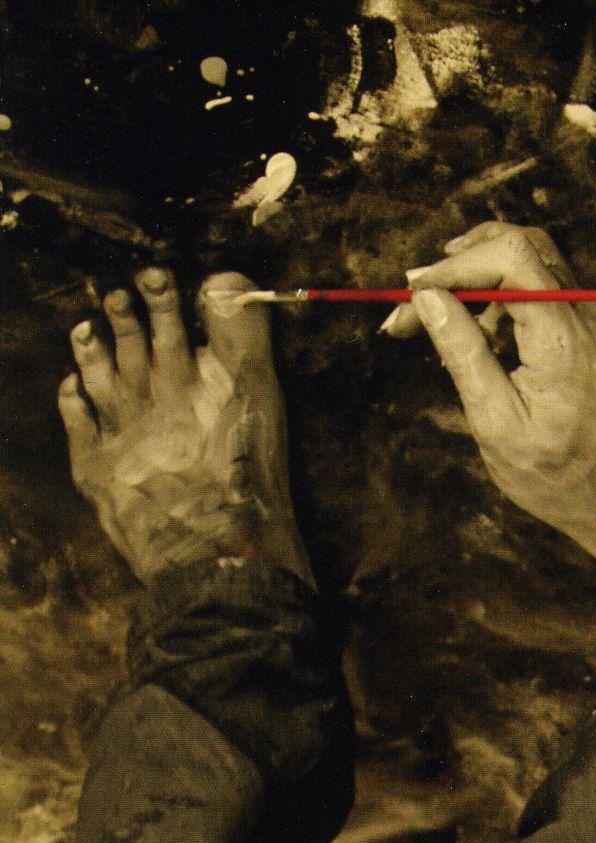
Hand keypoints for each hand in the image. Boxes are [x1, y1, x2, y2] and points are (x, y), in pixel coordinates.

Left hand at [58, 269, 311, 585]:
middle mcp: (147, 401)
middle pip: (131, 347)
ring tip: (85, 328)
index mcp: (189, 384)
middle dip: (125, 315)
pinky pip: (76, 424)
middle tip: (119, 291)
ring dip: (91, 350)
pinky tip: (71, 387)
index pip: (171, 326)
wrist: (213, 552)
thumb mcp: (262, 402)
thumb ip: (245, 339)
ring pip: (97, 378)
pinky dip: (71, 399)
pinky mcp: (94, 469)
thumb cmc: (248, 482)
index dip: (162, 298)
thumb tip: (225, 280)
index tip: (156, 275)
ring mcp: (116, 434)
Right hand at [384, 223, 595, 601]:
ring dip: (482, 275)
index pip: (509, 257)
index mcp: (563, 336)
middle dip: (462, 261)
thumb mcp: (495, 421)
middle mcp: (587, 315)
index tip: (411, 296)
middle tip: (417, 298)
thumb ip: (463, 351)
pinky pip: (545, 289)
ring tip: (441, 318)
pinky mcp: (592, 331)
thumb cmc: (556, 476)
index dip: (453, 267)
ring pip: (535, 260)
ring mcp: (595, 319)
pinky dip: (505, 295)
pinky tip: (478, 332)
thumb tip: (427, 298)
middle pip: (524, 244)